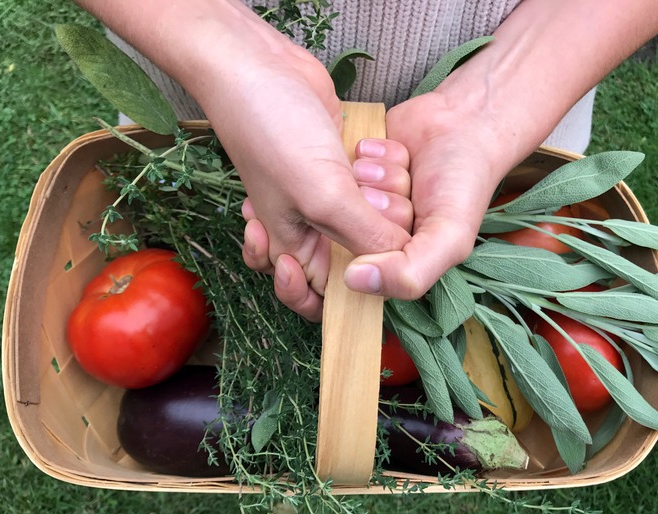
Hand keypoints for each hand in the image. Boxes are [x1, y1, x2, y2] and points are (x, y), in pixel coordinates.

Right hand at [77, 0, 412, 319]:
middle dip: (365, 247)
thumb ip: (363, 234)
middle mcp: (304, 228)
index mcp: (290, 245)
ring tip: (360, 188)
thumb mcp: (322, 195)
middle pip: (343, 264)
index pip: (315, 298)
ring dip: (371, 212)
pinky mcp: (335, 170)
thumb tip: (400, 263)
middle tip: (365, 217)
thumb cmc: (273, 134)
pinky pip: (361, 193)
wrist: (256, 67)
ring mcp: (319, 198)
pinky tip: (365, 168)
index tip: (356, 276)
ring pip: (357, 228)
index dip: (336, 301)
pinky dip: (371, 185)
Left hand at [342, 89, 513, 299]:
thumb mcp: (450, 238)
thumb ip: (410, 273)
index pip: (361, 262)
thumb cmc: (464, 183)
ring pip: (346, 188)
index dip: (375, 238)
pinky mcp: (361, 162)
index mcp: (397, 255)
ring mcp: (368, 194)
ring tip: (406, 168)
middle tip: (409, 190)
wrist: (471, 122)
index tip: (400, 218)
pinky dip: (373, 151)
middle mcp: (379, 228)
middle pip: (349, 221)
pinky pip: (346, 159)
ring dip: (377, 173)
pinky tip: (397, 150)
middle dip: (379, 202)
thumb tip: (353, 283)